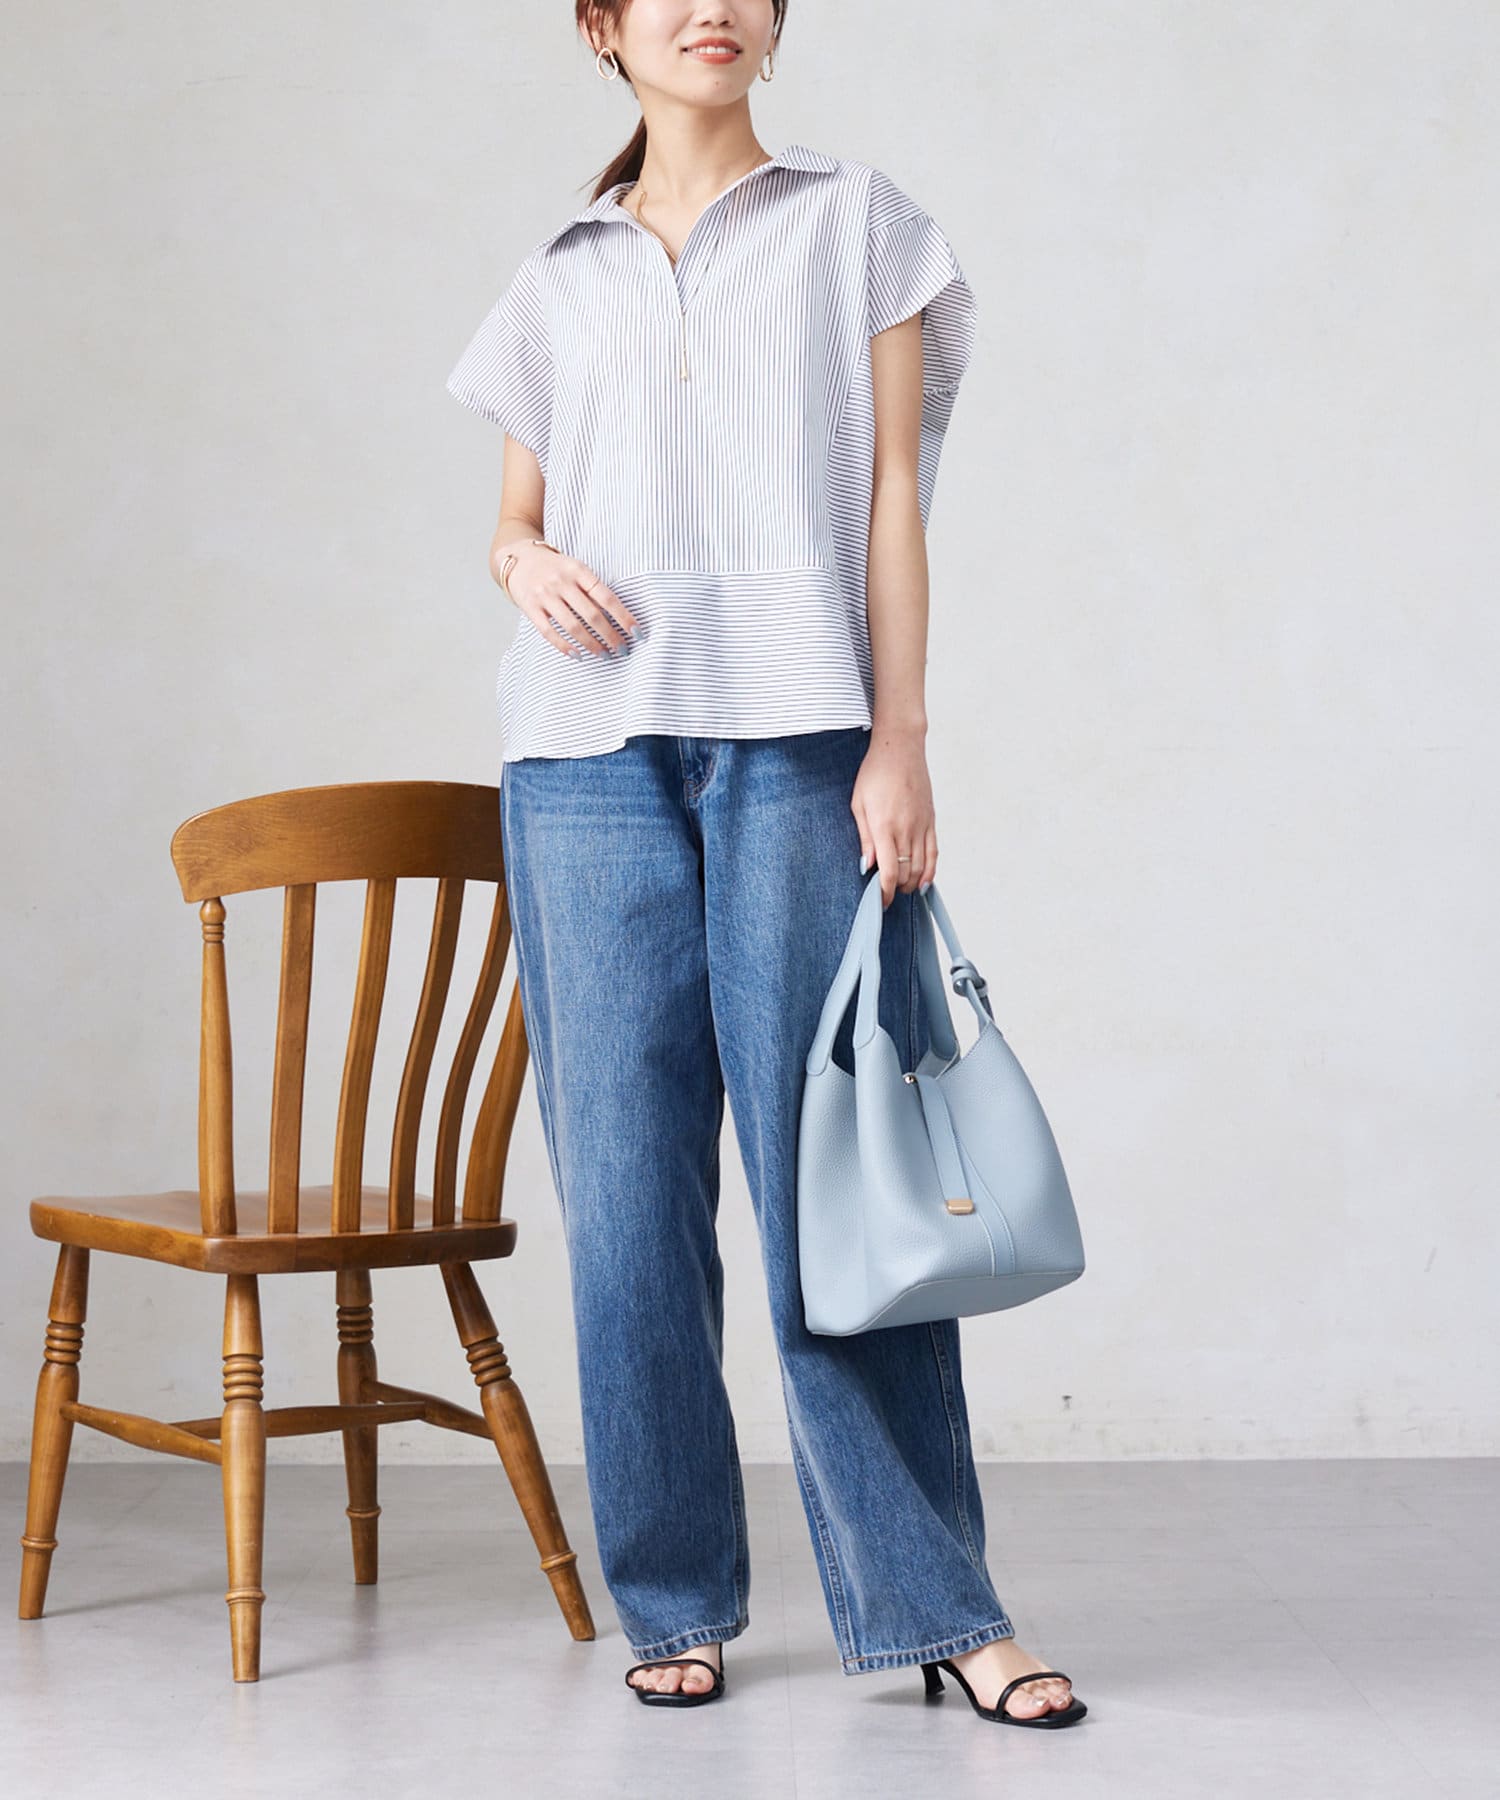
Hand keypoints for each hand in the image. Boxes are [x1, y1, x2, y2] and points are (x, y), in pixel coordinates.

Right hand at [503, 544, 639, 659]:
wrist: (519, 558)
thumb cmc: (555, 568)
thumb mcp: (576, 569)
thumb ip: (592, 588)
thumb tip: (619, 616)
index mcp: (578, 570)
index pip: (607, 598)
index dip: (624, 617)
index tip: (637, 633)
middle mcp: (562, 582)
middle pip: (592, 615)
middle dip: (611, 636)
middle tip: (623, 650)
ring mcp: (545, 595)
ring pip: (573, 626)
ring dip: (591, 644)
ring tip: (604, 655)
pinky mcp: (530, 608)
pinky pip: (549, 632)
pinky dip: (565, 646)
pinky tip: (578, 655)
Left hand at [851, 730, 935, 907]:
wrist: (900, 748)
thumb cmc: (874, 773)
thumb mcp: (859, 804)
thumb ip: (865, 838)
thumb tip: (868, 866)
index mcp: (884, 827)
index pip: (889, 872)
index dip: (884, 893)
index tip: (879, 901)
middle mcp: (906, 829)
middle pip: (907, 874)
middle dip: (896, 890)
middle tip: (885, 894)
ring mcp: (922, 825)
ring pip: (921, 867)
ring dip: (911, 884)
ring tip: (900, 888)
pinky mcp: (931, 821)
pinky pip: (934, 853)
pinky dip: (930, 872)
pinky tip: (922, 883)